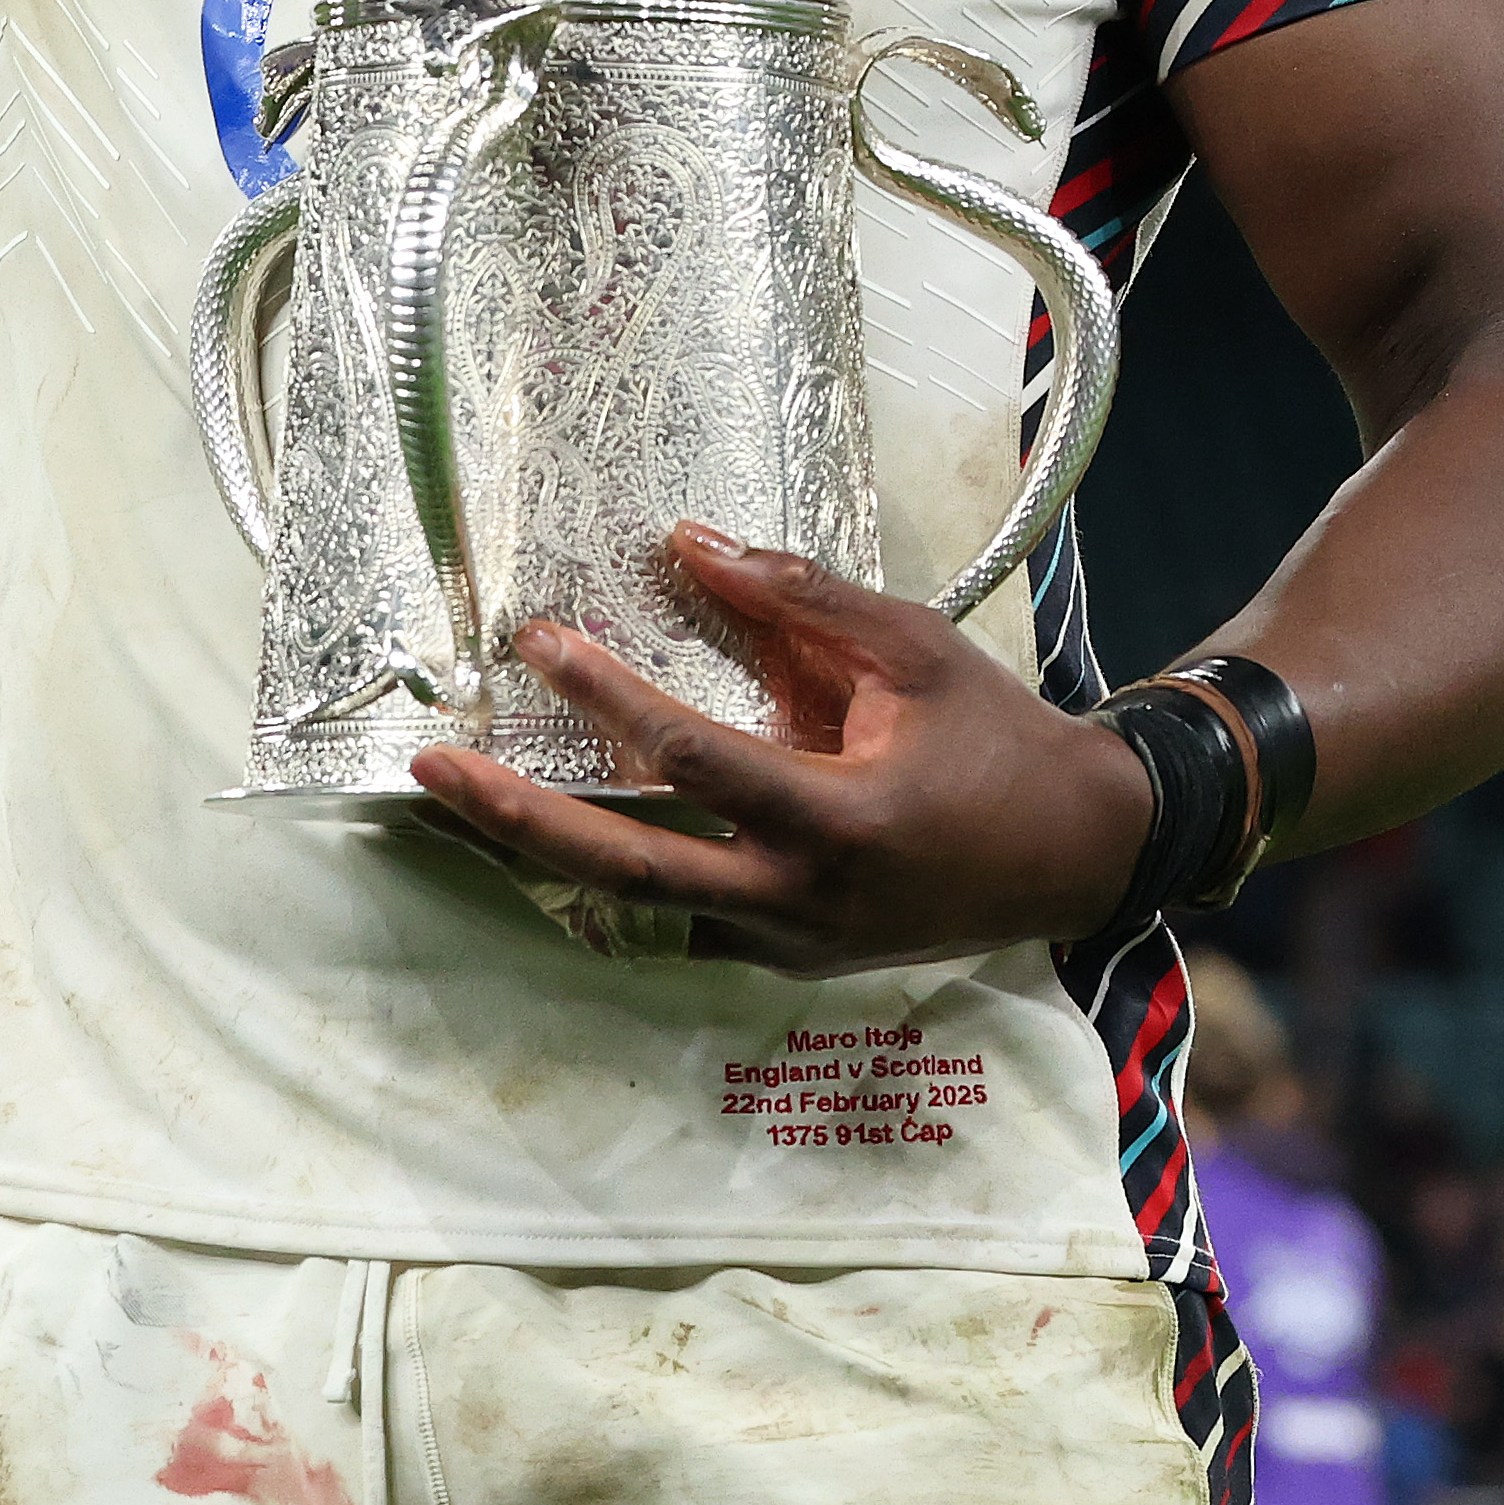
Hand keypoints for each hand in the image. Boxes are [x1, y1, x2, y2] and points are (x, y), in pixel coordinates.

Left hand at [411, 522, 1153, 975]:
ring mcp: (786, 944)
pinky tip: (549, 828)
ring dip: (543, 852)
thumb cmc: (996, 739)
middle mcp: (798, 901)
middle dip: (516, 820)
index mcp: (838, 819)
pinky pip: (675, 918)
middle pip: (626, 868)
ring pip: (636, 906)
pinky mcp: (783, 959)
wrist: (1073, 854)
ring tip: (457, 793)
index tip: (536, 640)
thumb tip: (688, 544)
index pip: (689, 758)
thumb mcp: (911, 647)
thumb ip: (798, 597)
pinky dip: (608, 874)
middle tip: (430, 766)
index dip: (605, 695)